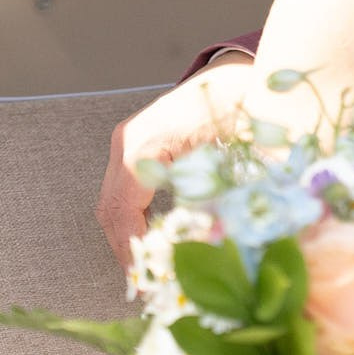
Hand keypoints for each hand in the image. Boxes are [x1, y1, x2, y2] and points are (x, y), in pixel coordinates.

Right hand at [97, 55, 253, 266]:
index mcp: (147, 143)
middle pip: (111, 208)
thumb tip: (218, 244)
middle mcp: (127, 140)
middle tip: (148, 281)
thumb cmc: (242, 105)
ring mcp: (126, 140)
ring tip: (151, 266)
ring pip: (112, 201)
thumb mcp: (238, 152)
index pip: (125, 208)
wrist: (236, 73)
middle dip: (127, 248)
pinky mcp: (133, 144)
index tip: (147, 277)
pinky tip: (154, 239)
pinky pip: (123, 189)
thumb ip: (225, 197)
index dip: (132, 247)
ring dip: (128, 235)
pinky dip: (134, 217)